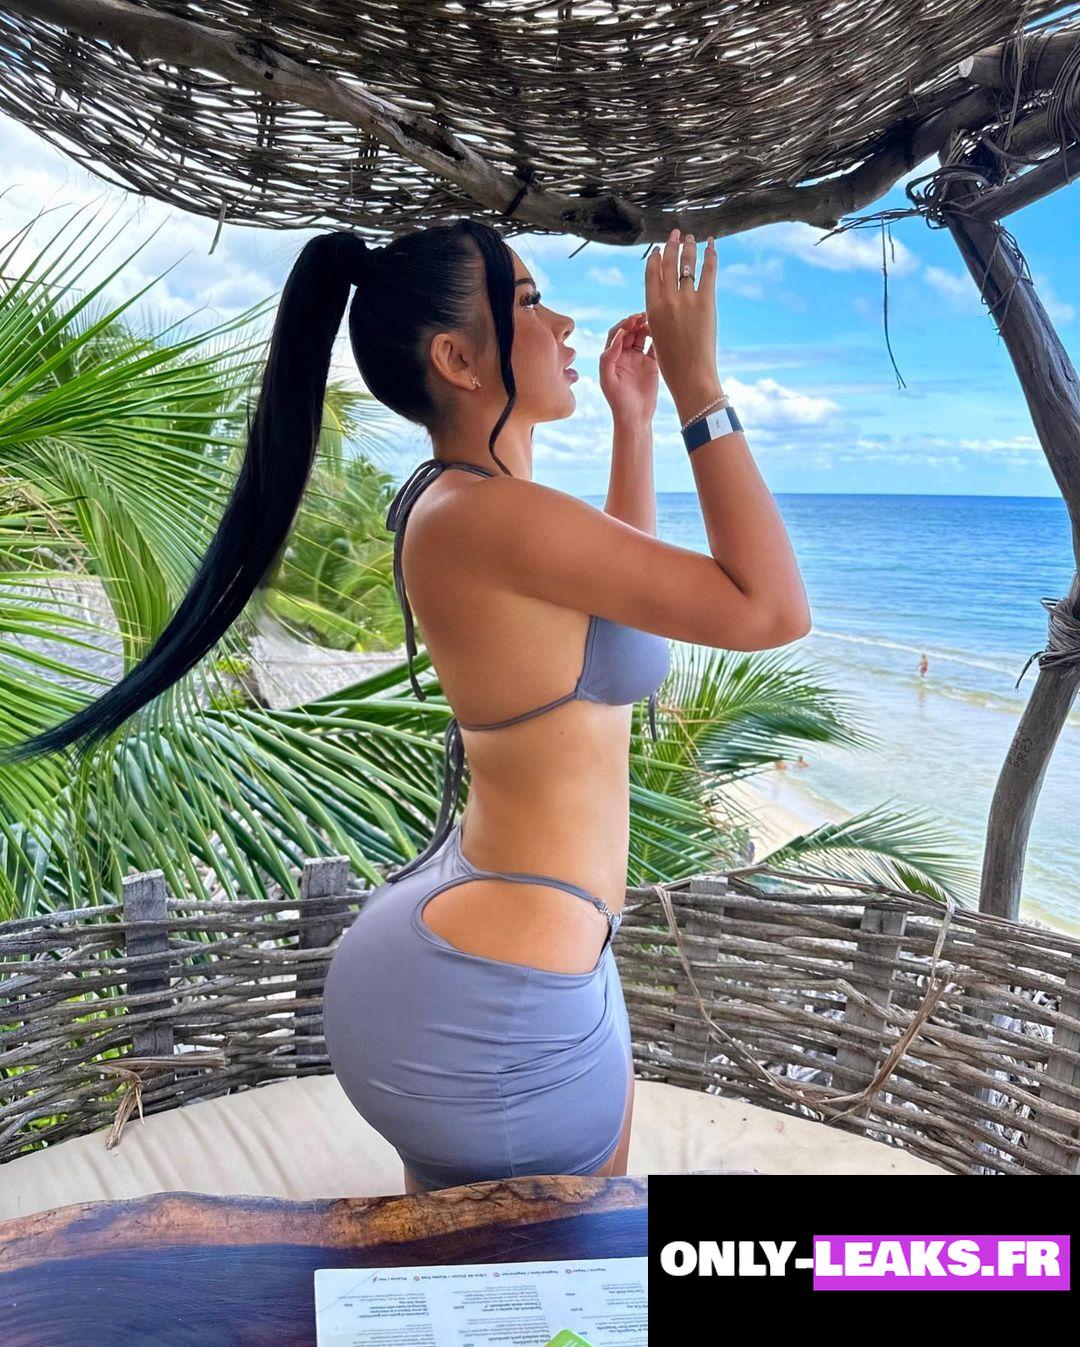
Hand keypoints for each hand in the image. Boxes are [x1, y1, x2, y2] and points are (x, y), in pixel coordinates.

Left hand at [598, 311, 658, 423]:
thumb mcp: (608, 380)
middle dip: (636, 322)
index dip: (623, 324)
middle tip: (645, 316)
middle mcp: (624, 355)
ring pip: (643, 336)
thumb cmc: (618, 402)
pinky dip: (659, 339)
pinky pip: (655, 347)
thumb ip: (609, 357)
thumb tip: (619, 335)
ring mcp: (638, 359)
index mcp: (612, 357)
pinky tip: (663, 334)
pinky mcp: (651, 365)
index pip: (616, 334)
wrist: (635, 418)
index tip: (632, 320)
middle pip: (630, 331)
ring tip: (654, 323)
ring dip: (647, 327)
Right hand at [645, 229, 719, 405]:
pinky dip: (711, 255)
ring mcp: (687, 300)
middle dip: (673, 245)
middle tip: (677, 234)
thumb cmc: (672, 361)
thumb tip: (663, 301)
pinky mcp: (706, 302)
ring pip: (687, 264)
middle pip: (669, 264)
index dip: (656, 258)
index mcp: (651, 308)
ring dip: (690, 247)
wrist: (690, 374)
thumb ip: (658, 314)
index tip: (660, 249)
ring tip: (692, 238)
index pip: (651, 274)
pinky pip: (708, 272)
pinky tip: (712, 245)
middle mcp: (667, 300)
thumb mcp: (656, 334)